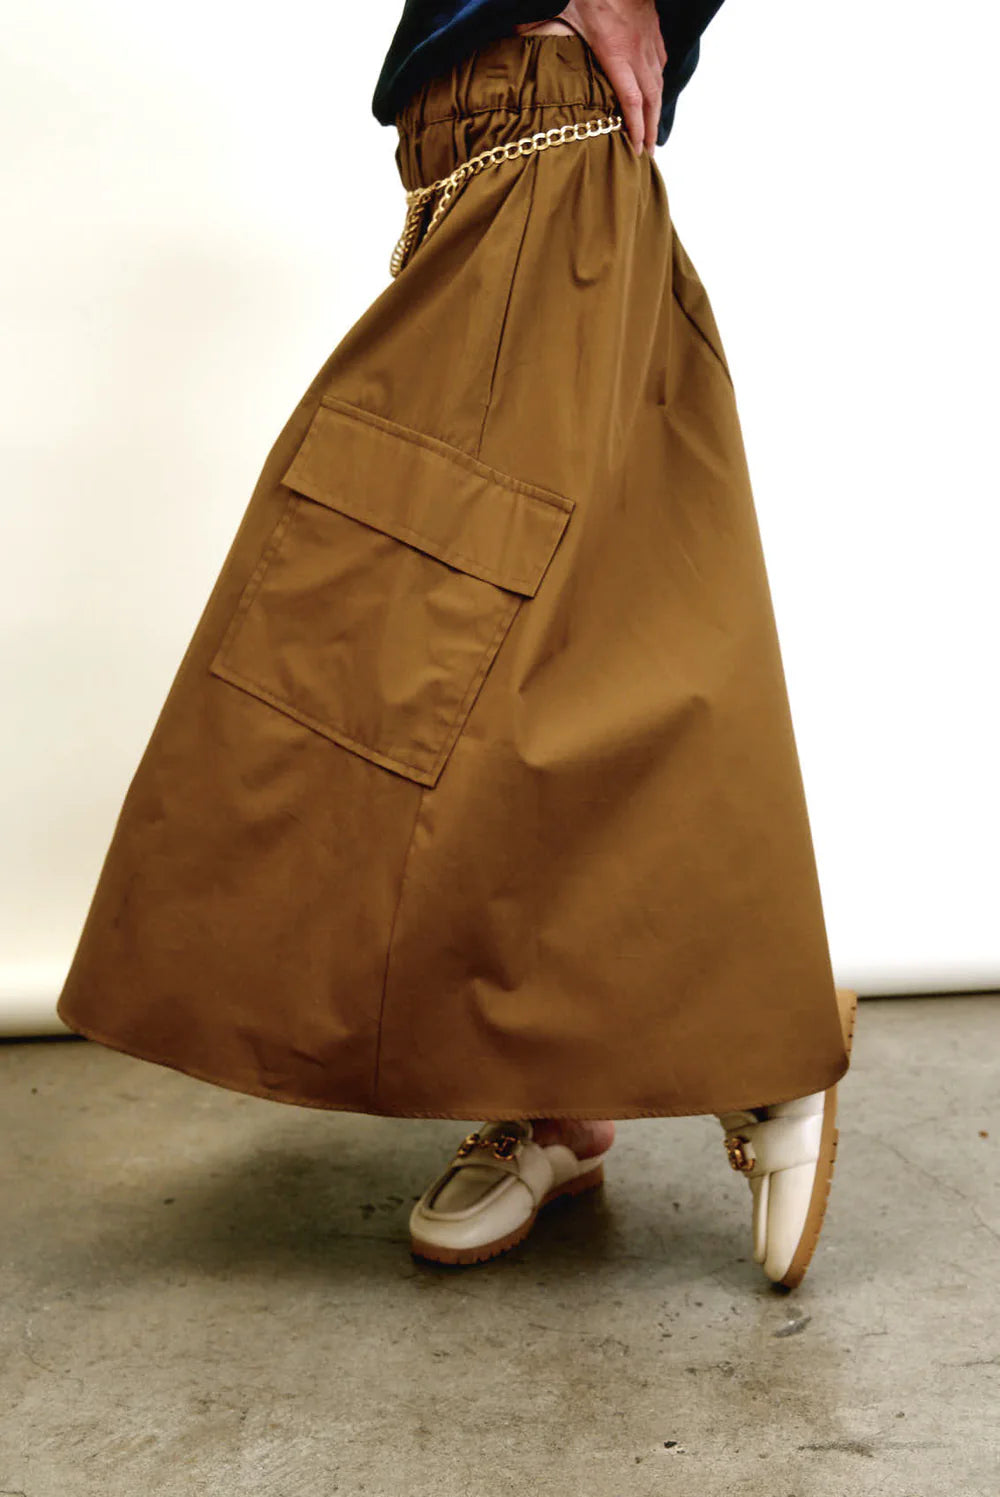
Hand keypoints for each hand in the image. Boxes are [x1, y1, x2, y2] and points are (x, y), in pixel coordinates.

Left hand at [553, 0, 666, 155]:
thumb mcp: (560, 6)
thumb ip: (538, 24)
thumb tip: (514, 36)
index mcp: (615, 51)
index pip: (631, 99)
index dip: (635, 127)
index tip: (635, 149)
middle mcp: (636, 51)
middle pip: (651, 99)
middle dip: (649, 129)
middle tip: (647, 154)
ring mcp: (648, 41)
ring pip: (658, 83)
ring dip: (656, 111)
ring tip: (651, 134)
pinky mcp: (653, 31)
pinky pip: (659, 64)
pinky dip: (657, 84)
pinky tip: (654, 94)